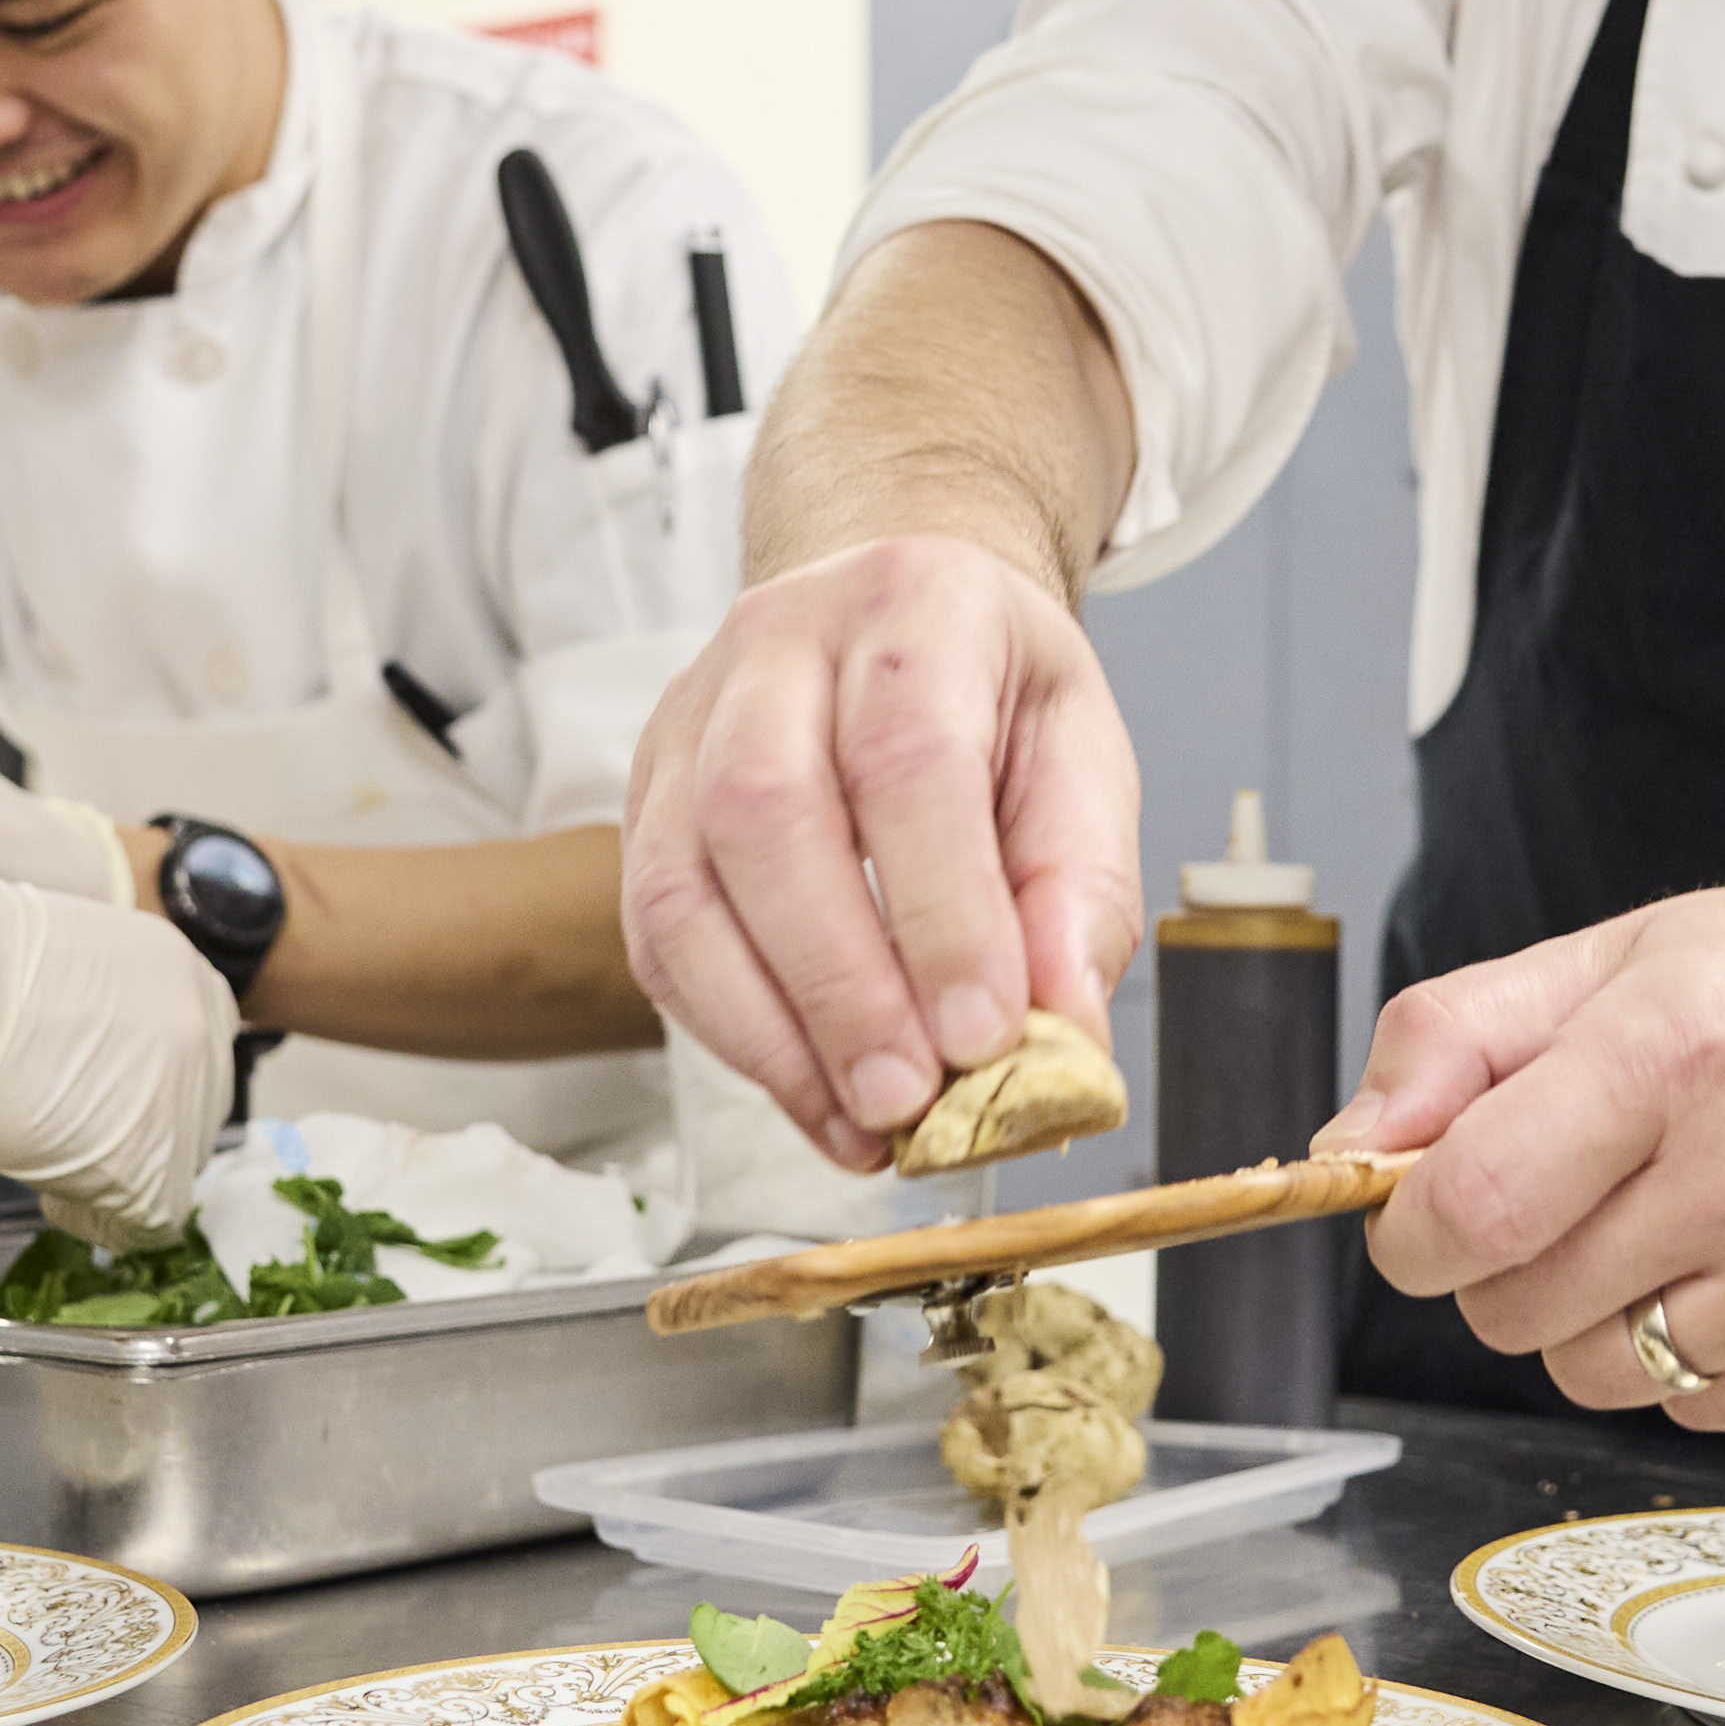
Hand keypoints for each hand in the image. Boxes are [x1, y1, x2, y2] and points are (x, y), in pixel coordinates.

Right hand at [0, 866, 232, 1243]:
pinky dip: (98, 1217)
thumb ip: (104, 1007)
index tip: (97, 1090)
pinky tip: (51, 1193)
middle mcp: (204, 1035)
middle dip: (134, 1125)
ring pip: (173, 1163)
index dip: (141, 1080)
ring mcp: (187, 1102)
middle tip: (71, 1129)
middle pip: (190, 1107)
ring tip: (48, 1155)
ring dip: (115, 1168)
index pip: (189, 1050)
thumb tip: (88, 1051)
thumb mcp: (69, 964)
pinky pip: (148, 1220)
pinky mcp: (155, 1168)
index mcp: (186, 976)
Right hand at [621, 535, 1140, 1172]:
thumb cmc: (991, 695)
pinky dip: (731, 1034)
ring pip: (680, 882)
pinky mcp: (644, 802)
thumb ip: (1080, 894)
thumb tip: (1064, 1033)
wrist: (897, 620)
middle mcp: (777, 643)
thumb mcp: (1080, 761)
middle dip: (839, 983)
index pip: (909, 755)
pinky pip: (655, 935)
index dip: (943, 909)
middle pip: (765, 812)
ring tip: (863, 1120)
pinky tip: (812, 1092)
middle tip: (911, 1098)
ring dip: (771, 1029)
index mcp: (912, 605)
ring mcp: (689, 721)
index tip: (985, 1035)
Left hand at [1328, 856, 1724, 1429]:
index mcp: (1674, 1052)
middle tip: (1568, 1194)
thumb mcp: (1610, 959)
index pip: (1476, 1206)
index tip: (1425, 1213)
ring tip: (1665, 1224)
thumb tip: (1342, 1150)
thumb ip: (1454, 1041)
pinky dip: (1686, 1358)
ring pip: (1596, 1377)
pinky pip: (1695, 1409)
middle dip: (1500, 1267)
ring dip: (1590, 1320)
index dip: (1415, 1231)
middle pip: (1518, 1310)